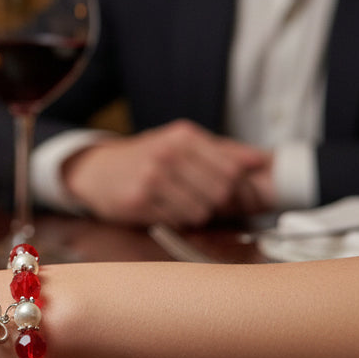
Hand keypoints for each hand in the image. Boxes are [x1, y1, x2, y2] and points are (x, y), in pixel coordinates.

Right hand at [62, 119, 271, 226]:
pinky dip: (176, 219)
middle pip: (220, 191)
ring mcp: (151, 178)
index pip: (233, 168)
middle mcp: (167, 154)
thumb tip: (262, 160)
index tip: (228, 189)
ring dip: (197, 213)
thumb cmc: (145, 156)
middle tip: (203, 199)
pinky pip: (177, 221)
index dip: (237, 185)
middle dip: (217, 201)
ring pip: (201, 210)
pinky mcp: (138, 202)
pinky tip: (163, 208)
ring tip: (181, 203)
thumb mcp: (180, 143)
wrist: (96, 170)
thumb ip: (223, 150)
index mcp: (183, 136)